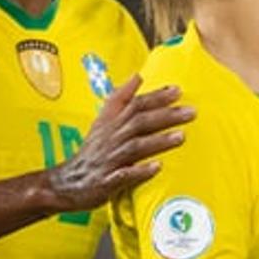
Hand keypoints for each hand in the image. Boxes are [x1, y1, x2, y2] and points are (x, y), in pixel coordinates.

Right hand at [44, 76, 192, 208]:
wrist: (67, 183)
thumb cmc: (92, 152)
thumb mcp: (102, 121)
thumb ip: (120, 99)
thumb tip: (137, 76)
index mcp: (110, 123)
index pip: (134, 104)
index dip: (155, 97)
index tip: (177, 90)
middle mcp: (110, 138)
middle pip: (138, 122)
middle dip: (165, 116)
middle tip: (191, 112)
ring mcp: (109, 160)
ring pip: (135, 147)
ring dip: (158, 141)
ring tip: (181, 137)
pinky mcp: (107, 181)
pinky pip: (125, 175)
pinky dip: (140, 171)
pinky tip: (157, 167)